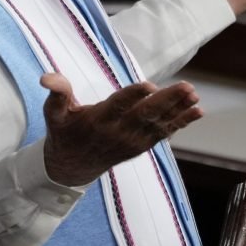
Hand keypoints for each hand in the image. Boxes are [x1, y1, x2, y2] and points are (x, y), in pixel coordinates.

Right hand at [40, 73, 201, 186]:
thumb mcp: (54, 114)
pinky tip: (198, 111)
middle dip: (168, 101)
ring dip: (179, 110)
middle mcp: (118, 132)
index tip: (148, 85)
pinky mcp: (142, 145)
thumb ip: (57, 94)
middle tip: (187, 86)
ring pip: (159, 124)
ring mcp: (133, 140)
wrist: (73, 167)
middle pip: (146, 115)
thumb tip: (46, 78)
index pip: (117, 106)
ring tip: (195, 96)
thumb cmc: (65, 133)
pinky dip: (182, 123)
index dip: (133, 96)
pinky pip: (164, 133)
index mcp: (98, 120)